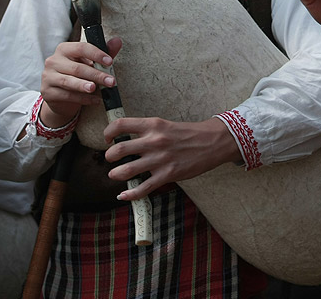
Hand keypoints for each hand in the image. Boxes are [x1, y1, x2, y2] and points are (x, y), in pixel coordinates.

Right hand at [39, 36, 122, 127]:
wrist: (62, 97)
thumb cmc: (79, 75)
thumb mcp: (92, 62)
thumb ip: (105, 52)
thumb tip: (117, 41)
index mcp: (64, 49)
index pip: (81, 48)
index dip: (96, 54)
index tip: (110, 62)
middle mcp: (53, 61)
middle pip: (77, 68)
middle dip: (96, 75)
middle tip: (111, 81)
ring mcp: (48, 77)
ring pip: (69, 81)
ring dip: (86, 86)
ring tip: (97, 88)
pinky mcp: (47, 92)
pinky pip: (67, 95)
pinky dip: (83, 99)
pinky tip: (95, 100)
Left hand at [104, 116, 239, 199]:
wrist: (213, 142)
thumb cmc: (189, 134)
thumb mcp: (166, 125)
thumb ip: (147, 132)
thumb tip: (127, 141)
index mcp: (153, 125)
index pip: (121, 125)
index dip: (108, 132)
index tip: (107, 139)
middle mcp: (154, 141)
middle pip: (118, 150)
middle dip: (109, 158)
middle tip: (111, 160)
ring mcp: (160, 159)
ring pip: (125, 171)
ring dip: (115, 175)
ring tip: (116, 174)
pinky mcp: (167, 175)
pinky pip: (142, 188)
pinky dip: (129, 194)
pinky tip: (124, 195)